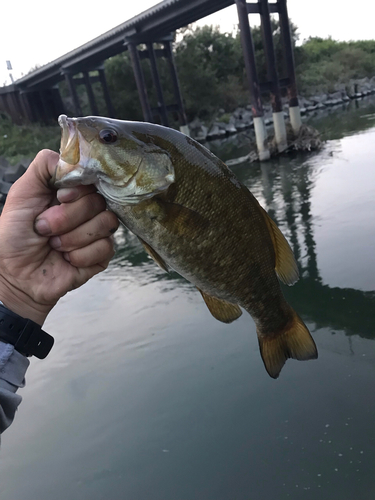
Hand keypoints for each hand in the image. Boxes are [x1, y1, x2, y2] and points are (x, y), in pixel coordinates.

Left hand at [0, 150, 118, 324]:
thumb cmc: (15, 234)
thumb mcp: (23, 191)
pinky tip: (66, 260)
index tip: (59, 198)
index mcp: (71, 192)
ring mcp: (96, 232)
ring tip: (55, 246)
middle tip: (45, 230)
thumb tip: (74, 158)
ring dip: (73, 238)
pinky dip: (80, 256)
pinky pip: (105, 248)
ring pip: (106, 224)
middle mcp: (87, 209)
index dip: (78, 190)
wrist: (14, 275)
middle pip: (99, 202)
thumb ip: (45, 166)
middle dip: (67, 218)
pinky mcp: (101, 256)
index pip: (93, 179)